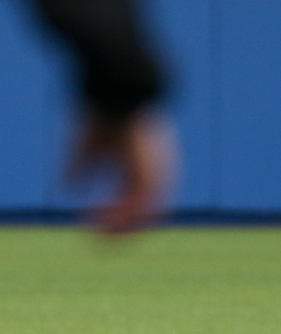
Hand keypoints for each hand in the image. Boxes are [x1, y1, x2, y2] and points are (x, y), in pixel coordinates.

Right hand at [68, 109, 175, 234]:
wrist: (121, 93)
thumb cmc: (105, 114)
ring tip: (98, 237)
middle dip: (122, 229)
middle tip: (97, 239)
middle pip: (148, 213)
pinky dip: (123, 219)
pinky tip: (102, 225)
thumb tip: (67, 190)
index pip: (138, 201)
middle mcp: (159, 173)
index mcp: (146, 166)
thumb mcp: (88, 147)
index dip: (117, 215)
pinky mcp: (156, 173)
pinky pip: (144, 207)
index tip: (91, 223)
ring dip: (123, 229)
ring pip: (149, 214)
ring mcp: (161, 173)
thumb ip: (79, 168)